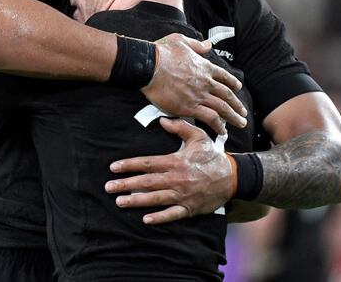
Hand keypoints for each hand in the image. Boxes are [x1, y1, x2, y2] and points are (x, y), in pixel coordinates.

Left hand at [105, 117, 233, 223]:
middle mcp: (177, 179)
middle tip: (108, 187)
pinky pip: (172, 214)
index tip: (113, 167)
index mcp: (176, 161)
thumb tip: (162, 121)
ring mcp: (182, 195)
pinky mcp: (189, 208)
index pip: (148, 163)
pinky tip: (146, 219)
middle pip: (147, 182)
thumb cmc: (212, 155)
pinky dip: (159, 218)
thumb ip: (179, 127)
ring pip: (155, 199)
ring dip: (136, 200)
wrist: (232, 176)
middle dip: (126, 184)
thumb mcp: (198, 136)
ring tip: (119, 202)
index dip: (129, 165)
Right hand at [142, 34, 245, 134]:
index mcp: (204, 67)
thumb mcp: (181, 40)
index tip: (238, 88)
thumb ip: (197, 45)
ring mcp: (198, 95)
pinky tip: (222, 131)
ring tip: (241, 123)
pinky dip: (218, 125)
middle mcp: (205, 82)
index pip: (223, 77)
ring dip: (233, 117)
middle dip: (237, 105)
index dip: (232, 83)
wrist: (149, 65)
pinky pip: (209, 118)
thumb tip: (208, 44)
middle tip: (243, 112)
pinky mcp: (188, 107)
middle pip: (226, 95)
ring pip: (222, 108)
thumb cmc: (162, 52)